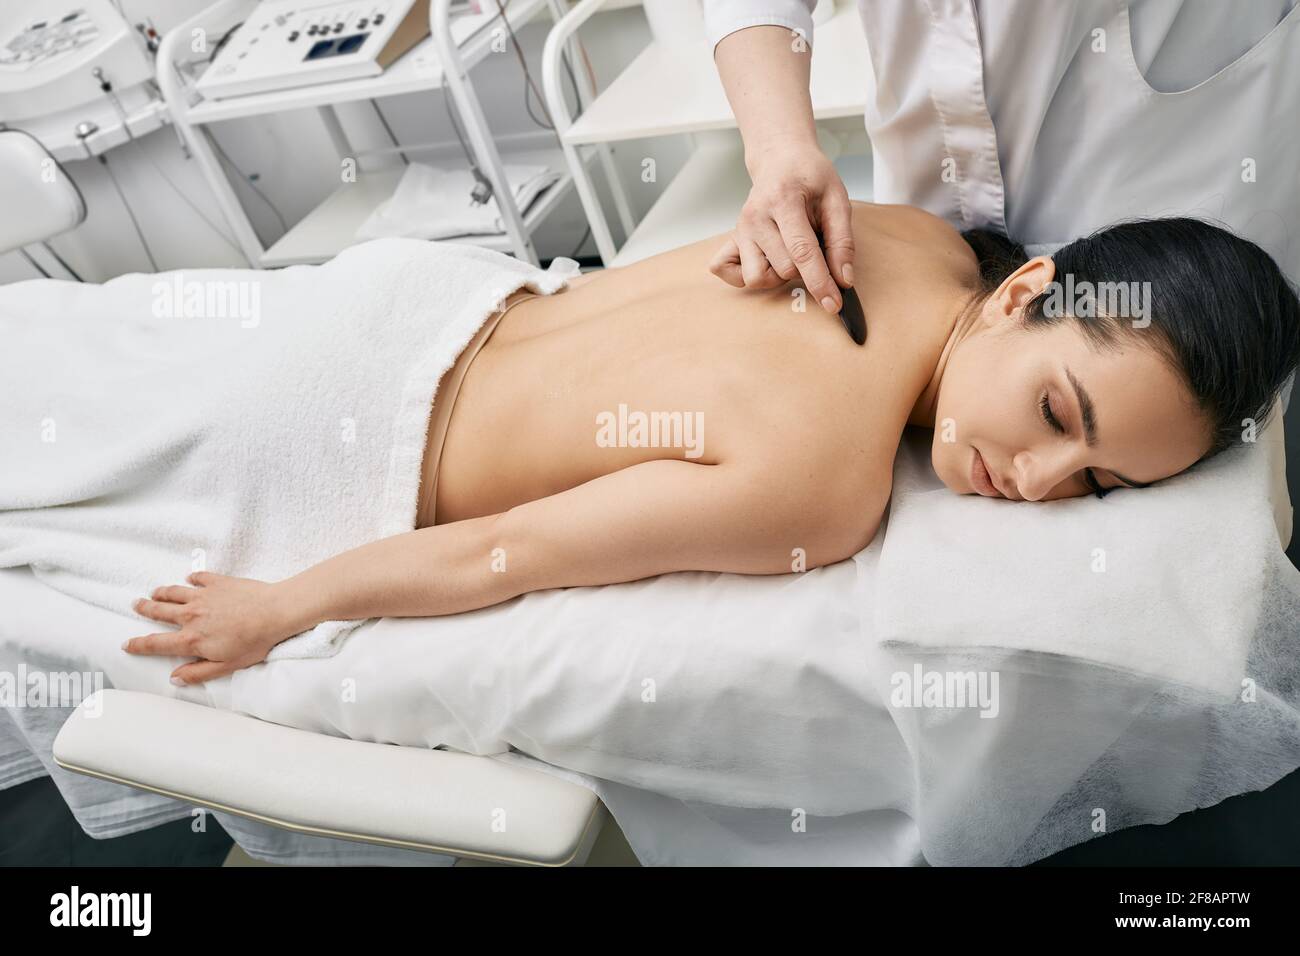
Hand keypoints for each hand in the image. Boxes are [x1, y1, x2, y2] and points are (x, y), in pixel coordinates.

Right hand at [124, 572, 304, 685]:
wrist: (274, 612)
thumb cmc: (254, 642)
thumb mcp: (226, 665)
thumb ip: (198, 673)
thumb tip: (174, 679)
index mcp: (192, 639)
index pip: (157, 644)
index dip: (139, 645)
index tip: (127, 644)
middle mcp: (191, 616)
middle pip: (160, 611)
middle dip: (145, 609)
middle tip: (136, 604)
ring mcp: (204, 596)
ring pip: (174, 592)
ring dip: (162, 592)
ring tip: (154, 592)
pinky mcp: (218, 582)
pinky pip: (199, 577)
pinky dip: (192, 578)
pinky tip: (190, 578)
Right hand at [709, 143, 854, 312]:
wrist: (780, 159)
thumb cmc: (810, 177)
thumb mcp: (837, 199)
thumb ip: (842, 241)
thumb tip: (843, 280)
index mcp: (783, 200)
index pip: (802, 252)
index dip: (820, 282)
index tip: (833, 304)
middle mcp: (755, 216)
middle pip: (783, 269)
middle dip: (804, 270)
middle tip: (812, 247)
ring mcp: (740, 229)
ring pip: (758, 278)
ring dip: (778, 275)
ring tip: (790, 253)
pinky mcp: (732, 238)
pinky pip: (731, 274)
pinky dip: (749, 276)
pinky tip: (767, 262)